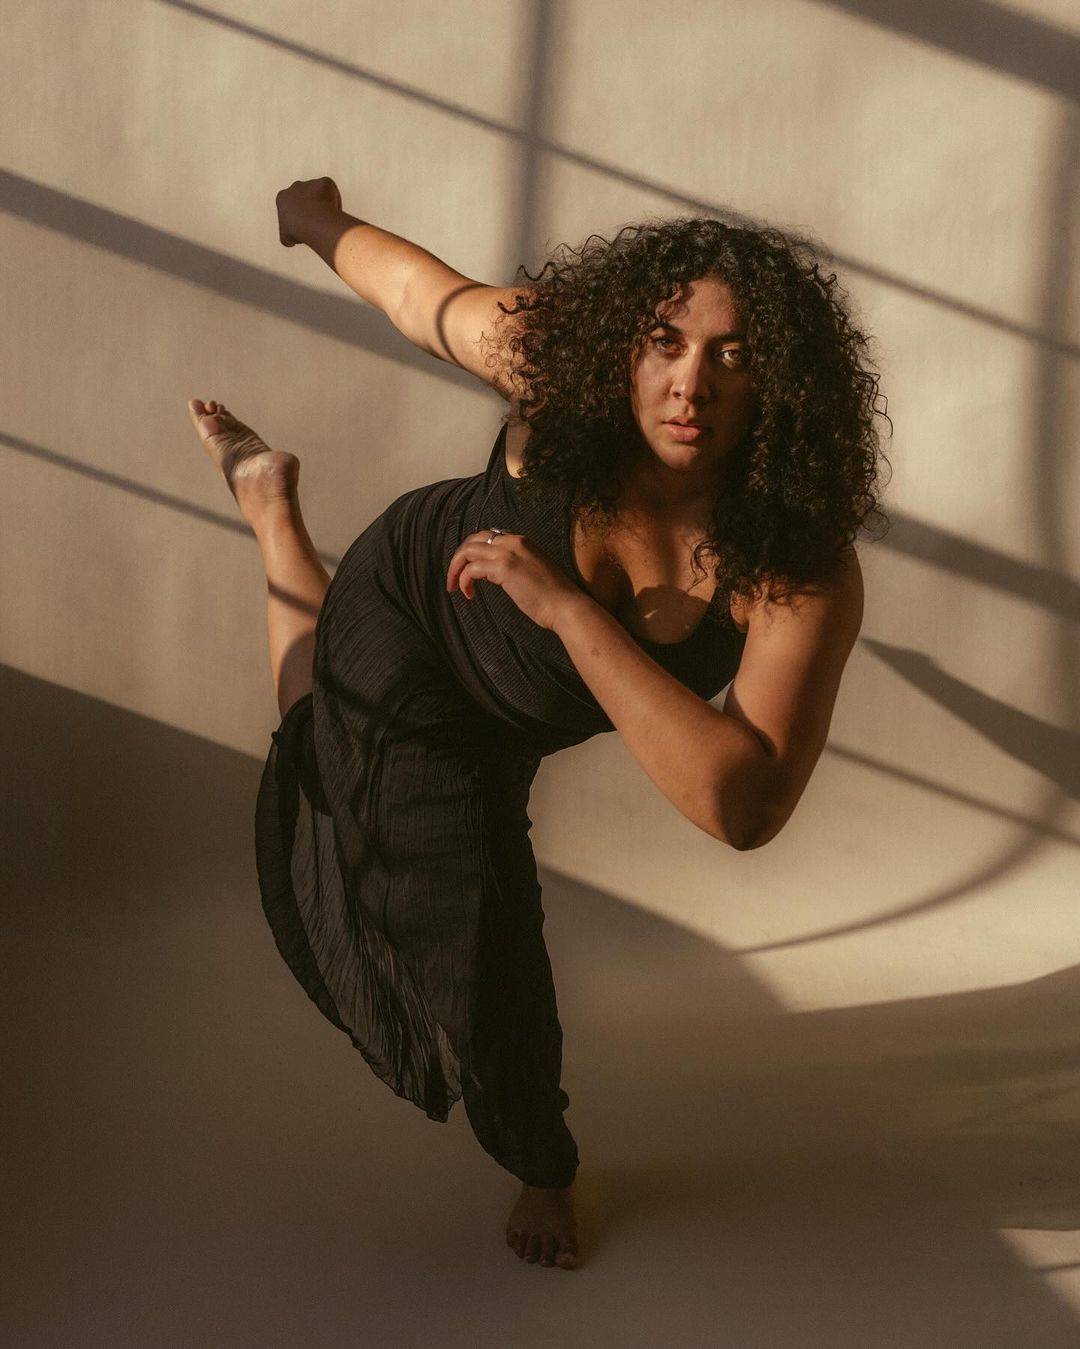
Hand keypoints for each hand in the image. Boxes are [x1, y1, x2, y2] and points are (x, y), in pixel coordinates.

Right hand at [275, 176, 342, 247]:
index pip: (291, 207)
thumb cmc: (299, 232)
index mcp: (282, 197)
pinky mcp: (325, 182)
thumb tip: (291, 241)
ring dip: (325, 206)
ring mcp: (310, 183)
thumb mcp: (287, 239)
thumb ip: (288, 237)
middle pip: (306, 198)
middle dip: (312, 209)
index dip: (300, 218)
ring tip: (327, 221)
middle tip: (319, 224)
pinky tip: (334, 214)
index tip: (306, 228)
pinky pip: (333, 193)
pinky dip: (335, 203)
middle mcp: (295, 186)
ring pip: (321, 195)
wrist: (313, 222)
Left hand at [446, 530, 582, 632]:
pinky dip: (463, 580)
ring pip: (467, 551)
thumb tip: (490, 573)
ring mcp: (508, 553)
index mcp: (522, 541)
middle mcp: (514, 541)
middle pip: (473, 539)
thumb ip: (512, 566)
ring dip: (455, 569)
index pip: (487, 537)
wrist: (566, 606)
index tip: (469, 572)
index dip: (473, 553)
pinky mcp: (503, 568)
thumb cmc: (552, 597)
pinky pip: (471, 569)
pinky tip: (468, 594)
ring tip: (454, 587)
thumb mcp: (531, 572)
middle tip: (453, 578)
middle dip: (459, 558)